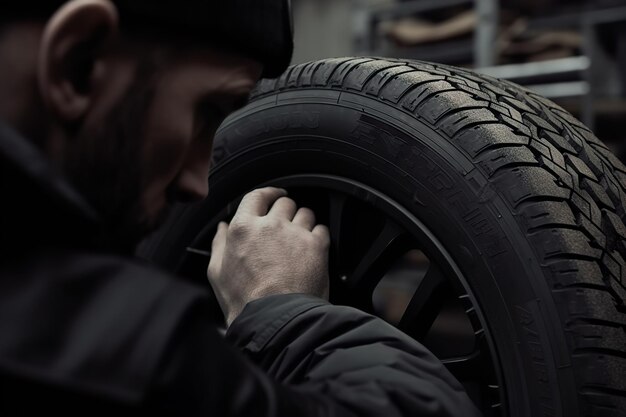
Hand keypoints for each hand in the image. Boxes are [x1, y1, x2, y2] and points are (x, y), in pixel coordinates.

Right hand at [207, 187, 329, 326]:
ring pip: (305, 212)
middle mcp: (270, 225)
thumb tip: (223, 228)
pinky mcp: (316, 245)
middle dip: (286, 212)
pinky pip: (322, 229)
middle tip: (285, 227)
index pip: (257, 196)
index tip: (274, 196)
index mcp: (243, 228)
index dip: (268, 194)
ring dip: (303, 222)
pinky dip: (318, 237)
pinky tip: (311, 250)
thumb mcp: (218, 273)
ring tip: (299, 240)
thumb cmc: (245, 302)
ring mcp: (295, 233)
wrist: (275, 320)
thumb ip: (220, 244)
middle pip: (283, 202)